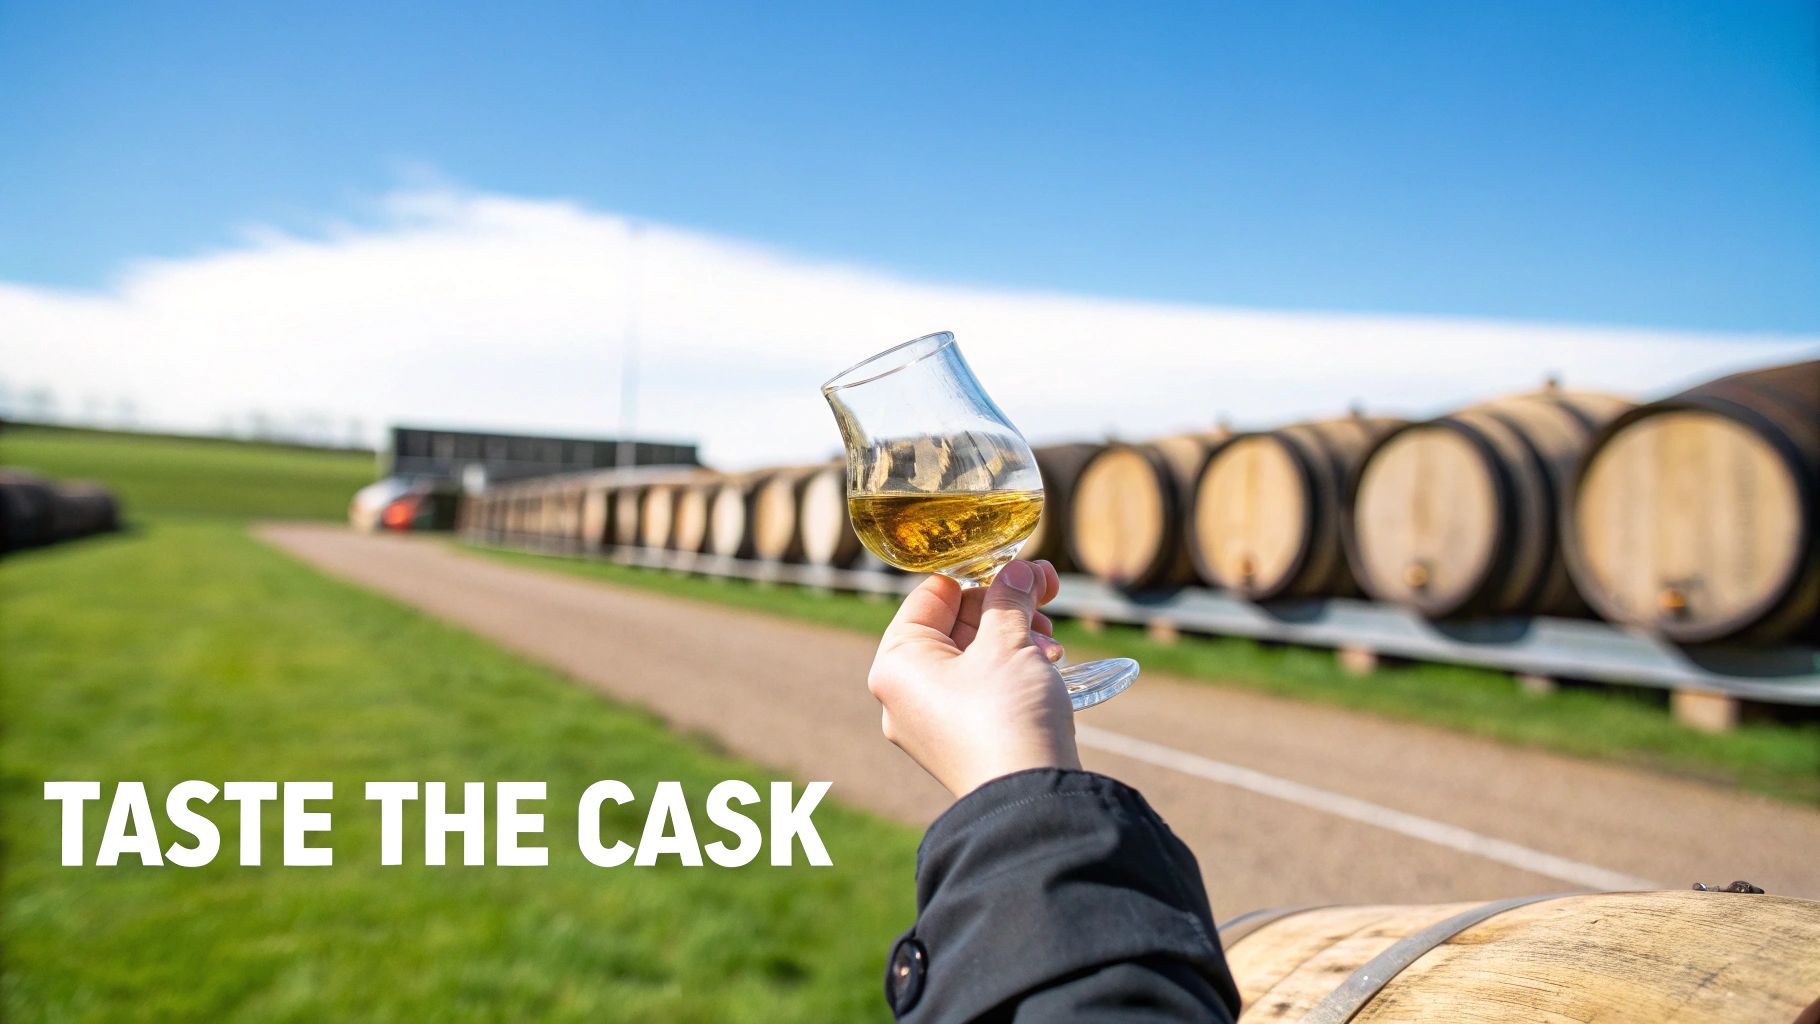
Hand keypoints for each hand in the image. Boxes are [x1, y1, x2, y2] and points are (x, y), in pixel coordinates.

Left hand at [866, 559, 1079, 797]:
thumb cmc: (1005, 715)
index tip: (1017, 566)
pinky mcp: (964, 741)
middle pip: (954, 625)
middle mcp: (905, 694)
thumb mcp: (1008, 642)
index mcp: (897, 664)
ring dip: (1015, 636)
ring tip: (1050, 638)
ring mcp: (933, 721)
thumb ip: (1010, 598)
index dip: (978, 574)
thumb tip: (1020, 571)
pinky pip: (984, 689)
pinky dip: (1013, 670)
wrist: (1030, 799)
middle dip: (1004, 607)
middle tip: (1044, 591)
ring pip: (974, 656)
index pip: (931, 595)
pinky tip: (1048, 664)